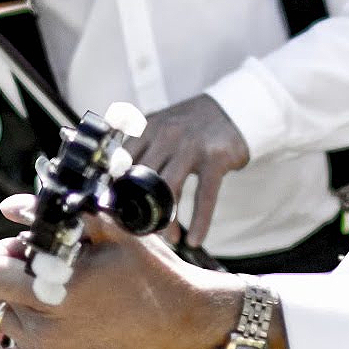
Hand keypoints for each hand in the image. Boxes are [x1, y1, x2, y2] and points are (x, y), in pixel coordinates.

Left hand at [0, 195, 242, 348]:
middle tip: (30, 266)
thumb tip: (11, 207)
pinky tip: (2, 331)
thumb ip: (59, 214)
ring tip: (28, 292)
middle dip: (4, 272)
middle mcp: (49, 327)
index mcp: (60, 287)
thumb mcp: (114, 229)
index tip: (27, 248)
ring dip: (3, 303)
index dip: (3, 252)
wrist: (182, 323)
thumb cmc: (151, 271)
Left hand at [130, 93, 250, 246]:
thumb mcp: (161, 126)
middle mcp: (166, 135)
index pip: (124, 162)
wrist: (232, 109)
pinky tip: (195, 239)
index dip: (117, 190)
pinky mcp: (215, 158)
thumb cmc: (191, 125)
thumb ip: (141, 148)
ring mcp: (191, 146)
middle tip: (142, 230)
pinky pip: (204, 196)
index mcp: (149, 129)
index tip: (115, 212)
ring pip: (170, 190)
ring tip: (170, 237)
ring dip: (168, 220)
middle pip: (144, 180)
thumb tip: (116, 181)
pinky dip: (199, 222)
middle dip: (141, 210)